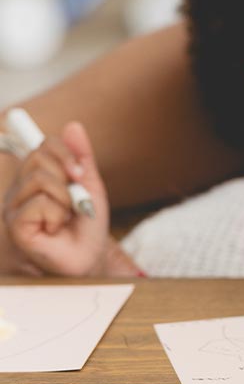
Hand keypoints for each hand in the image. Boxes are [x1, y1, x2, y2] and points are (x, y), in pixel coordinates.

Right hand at [1, 122, 113, 276]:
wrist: (89, 258)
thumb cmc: (86, 225)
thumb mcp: (89, 185)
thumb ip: (81, 157)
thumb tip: (73, 125)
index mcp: (35, 178)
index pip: (43, 146)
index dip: (65, 152)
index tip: (80, 171)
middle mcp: (19, 190)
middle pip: (40, 159)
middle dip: (68, 178)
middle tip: (75, 201)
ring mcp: (14, 208)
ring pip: (41, 180)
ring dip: (66, 199)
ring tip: (66, 217)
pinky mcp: (15, 226)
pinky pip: (40, 203)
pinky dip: (58, 215)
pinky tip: (56, 229)